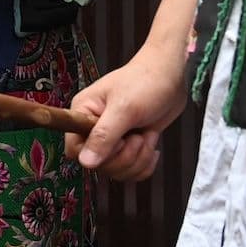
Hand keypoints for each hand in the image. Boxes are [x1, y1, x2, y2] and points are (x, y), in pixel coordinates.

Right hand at [65, 54, 189, 180]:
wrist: (171, 77)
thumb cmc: (145, 83)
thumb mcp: (124, 109)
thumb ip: (104, 136)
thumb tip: (86, 163)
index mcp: (83, 113)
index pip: (74, 149)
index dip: (96, 154)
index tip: (117, 142)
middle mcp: (93, 127)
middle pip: (99, 164)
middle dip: (124, 157)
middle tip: (136, 137)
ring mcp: (113, 138)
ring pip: (117, 170)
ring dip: (137, 159)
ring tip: (145, 137)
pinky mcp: (129, 144)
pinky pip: (131, 170)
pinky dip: (145, 163)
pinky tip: (151, 144)